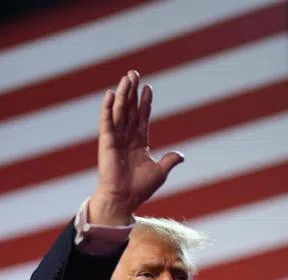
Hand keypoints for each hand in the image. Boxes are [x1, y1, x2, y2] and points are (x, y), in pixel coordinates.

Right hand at [87, 70, 183, 225]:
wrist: (124, 199)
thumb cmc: (139, 188)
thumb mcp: (159, 172)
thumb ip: (169, 161)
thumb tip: (180, 155)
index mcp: (139, 143)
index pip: (142, 118)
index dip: (146, 103)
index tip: (149, 88)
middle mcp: (127, 138)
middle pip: (130, 109)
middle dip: (133, 91)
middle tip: (134, 73)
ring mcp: (116, 138)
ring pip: (120, 111)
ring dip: (123, 94)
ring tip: (127, 77)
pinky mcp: (106, 142)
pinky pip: (107, 122)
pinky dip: (108, 108)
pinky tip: (111, 94)